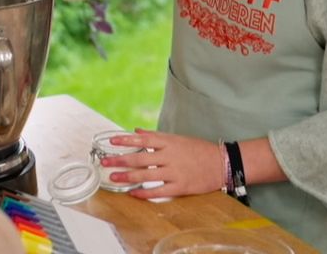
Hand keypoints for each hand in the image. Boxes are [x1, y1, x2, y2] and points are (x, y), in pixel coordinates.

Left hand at [98, 129, 223, 199]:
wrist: (222, 162)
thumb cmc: (199, 150)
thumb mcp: (178, 138)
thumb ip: (156, 137)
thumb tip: (136, 131)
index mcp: (169, 141)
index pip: (143, 139)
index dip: (125, 141)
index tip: (111, 142)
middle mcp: (170, 155)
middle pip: (140, 158)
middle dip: (120, 160)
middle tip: (105, 163)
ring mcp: (175, 171)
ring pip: (146, 175)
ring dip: (128, 177)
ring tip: (113, 178)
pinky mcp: (180, 186)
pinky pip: (159, 191)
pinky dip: (144, 193)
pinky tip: (133, 194)